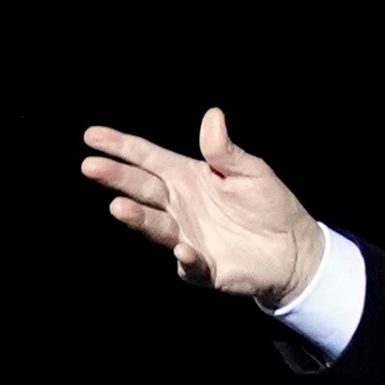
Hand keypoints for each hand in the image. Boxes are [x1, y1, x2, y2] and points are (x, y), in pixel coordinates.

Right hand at [82, 108, 327, 302]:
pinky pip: (190, 265)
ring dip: (137, 217)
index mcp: (187, 177)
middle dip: (116, 177)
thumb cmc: (269, 204)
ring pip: (155, 226)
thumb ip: (225, 151)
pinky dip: (186, 259)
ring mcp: (187, 237)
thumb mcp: (251, 171)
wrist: (294, 249)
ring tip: (118, 207)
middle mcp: (180, 206)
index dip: (120, 147)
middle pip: (143, 188)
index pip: (147, 158)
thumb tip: (212, 116)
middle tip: (91, 166)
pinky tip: (182, 249)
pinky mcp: (204, 268)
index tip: (91, 136)